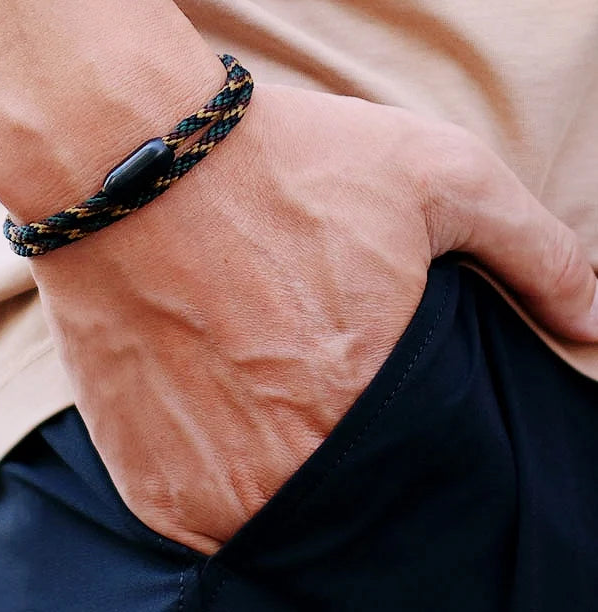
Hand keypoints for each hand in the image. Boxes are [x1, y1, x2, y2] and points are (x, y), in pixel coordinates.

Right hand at [30, 84, 597, 553]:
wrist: (122, 154)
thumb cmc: (278, 160)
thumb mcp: (433, 171)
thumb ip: (532, 250)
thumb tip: (592, 320)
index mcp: (365, 402)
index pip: (420, 479)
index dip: (403, 436)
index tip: (375, 395)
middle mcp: (284, 464)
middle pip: (342, 501)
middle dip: (336, 448)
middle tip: (306, 380)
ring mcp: (204, 481)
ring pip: (268, 518)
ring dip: (274, 470)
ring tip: (256, 389)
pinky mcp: (140, 476)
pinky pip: (196, 515)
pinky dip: (213, 475)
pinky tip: (210, 403)